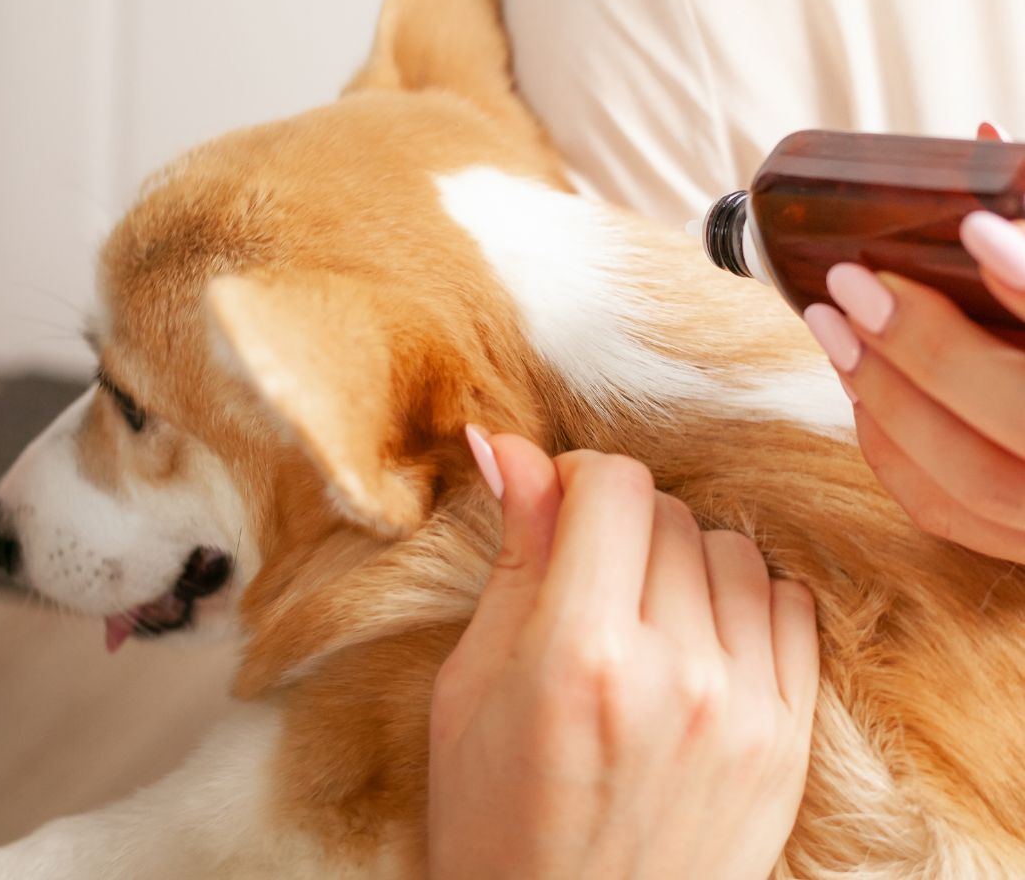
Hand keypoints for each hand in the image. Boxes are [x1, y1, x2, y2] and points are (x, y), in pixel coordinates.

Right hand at [428, 429, 817, 879]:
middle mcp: (676, 673)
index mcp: (579, 652)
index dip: (578, 476)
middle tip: (589, 572)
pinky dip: (742, 599)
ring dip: (682, 558)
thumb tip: (507, 444)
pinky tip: (699, 635)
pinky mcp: (788, 741)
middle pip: (670, 511)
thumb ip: (513, 553)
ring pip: (731, 549)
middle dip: (621, 521)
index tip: (559, 504)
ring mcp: (745, 710)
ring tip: (644, 610)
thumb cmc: (493, 817)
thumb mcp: (471, 680)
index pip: (614, 485)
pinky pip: (790, 605)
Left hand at [804, 123, 1024, 561]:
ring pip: (972, 480)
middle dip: (925, 350)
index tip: (970, 228)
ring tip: (835, 329)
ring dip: (886, 398)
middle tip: (853, 283)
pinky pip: (944, 511)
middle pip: (1019, 416)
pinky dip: (888, 448)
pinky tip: (860, 391)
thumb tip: (984, 142)